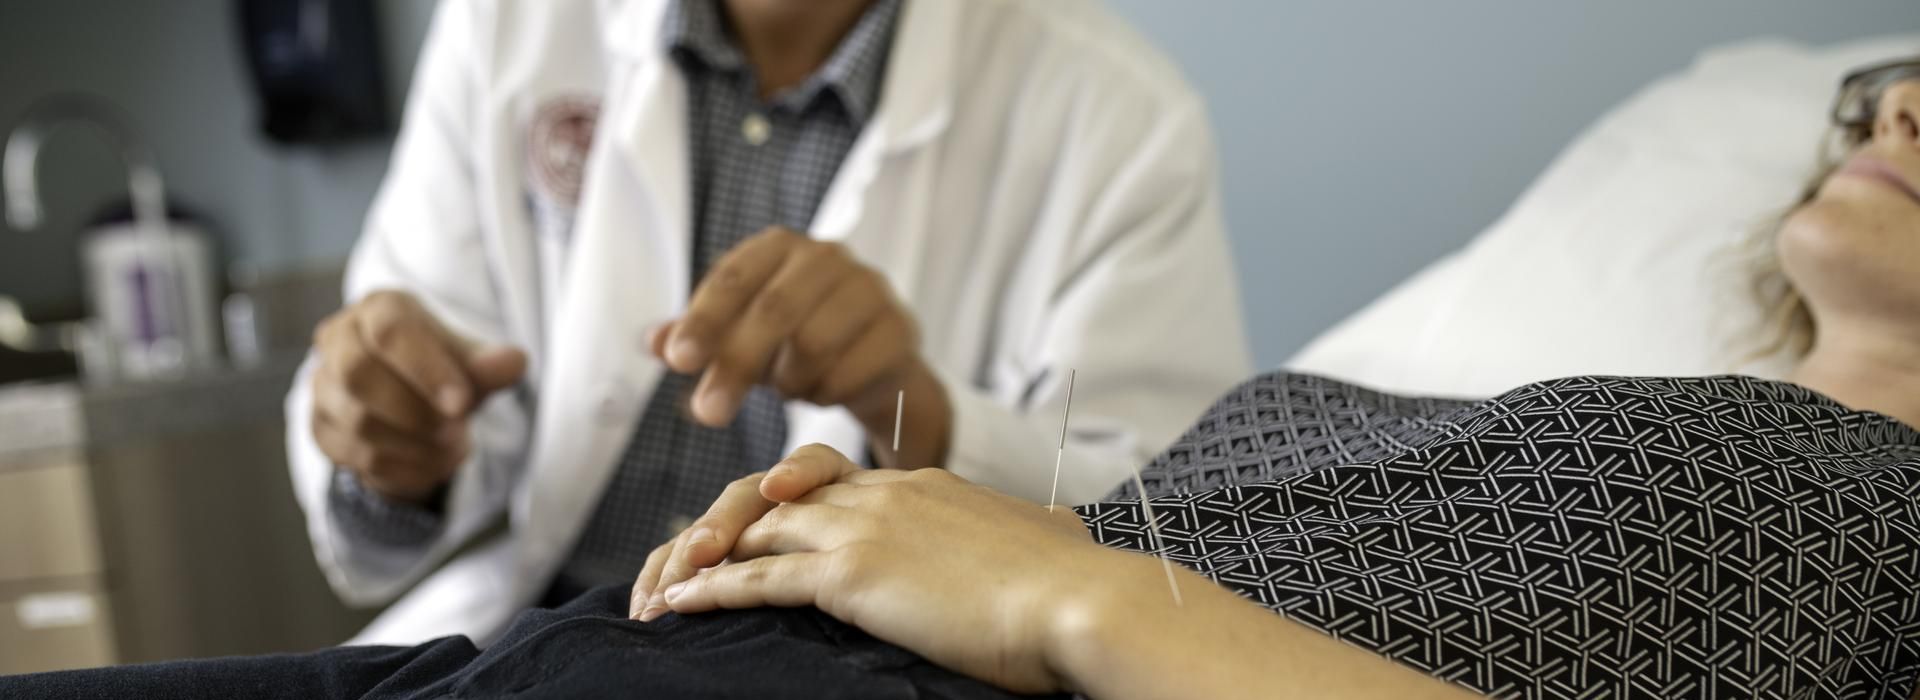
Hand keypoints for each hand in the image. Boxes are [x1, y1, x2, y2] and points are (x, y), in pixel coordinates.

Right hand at [310, 290, 526, 504]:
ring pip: (356, 421)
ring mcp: (323, 385)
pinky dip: (404, 468)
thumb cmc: (445, 369)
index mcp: (379, 308)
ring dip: (415, 444)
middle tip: (458, 430)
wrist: (419, 401)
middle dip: (415, 411)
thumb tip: (513, 362)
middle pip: (359, 374)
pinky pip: (355, 456)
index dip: (427, 369)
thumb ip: (490, 363)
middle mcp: (339, 339)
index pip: (391, 331)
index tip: (463, 404)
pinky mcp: (321, 428)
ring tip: (457, 447)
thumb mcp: (473, 362)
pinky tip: (436, 464)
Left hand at [647, 445, 1100, 693]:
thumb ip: (1032, 532)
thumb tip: (1060, 535)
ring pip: (753, 525)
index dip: (782, 504)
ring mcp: (864, 529)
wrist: (1078, 598)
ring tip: (659, 586)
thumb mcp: (1047, 539)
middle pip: (775, 492)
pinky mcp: (851, 574)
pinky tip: (678, 605)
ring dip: (698, 555)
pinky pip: (758, 576)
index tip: (754, 531)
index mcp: (921, 486)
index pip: (829, 482)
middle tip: (685, 557)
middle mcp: (883, 494)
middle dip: (721, 522)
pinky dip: (710, 589)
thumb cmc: (1074, 581)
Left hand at [651, 227, 949, 466]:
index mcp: (780, 246)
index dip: (704, 319)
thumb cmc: (792, 339)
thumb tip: (654, 342)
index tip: (679, 362)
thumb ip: (696, 337)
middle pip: (774, 311)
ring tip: (785, 389)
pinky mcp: (899, 328)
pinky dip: (823, 394)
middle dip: (736, 366)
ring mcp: (870, 289)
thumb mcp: (738, 335)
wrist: (873, 360)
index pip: (734, 277)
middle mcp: (828, 257)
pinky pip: (849, 373)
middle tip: (708, 413)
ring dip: (787, 382)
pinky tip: (821, 391)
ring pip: (813, 345)